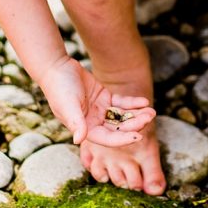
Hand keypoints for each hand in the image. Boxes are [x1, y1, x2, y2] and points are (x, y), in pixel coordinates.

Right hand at [38, 57, 154, 146]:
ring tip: (151, 111)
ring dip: (136, 115)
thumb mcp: (68, 105)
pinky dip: (132, 103)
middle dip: (134, 124)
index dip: (123, 139)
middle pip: (118, 128)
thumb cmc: (59, 87)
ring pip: (122, 117)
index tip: (139, 136)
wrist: (56, 67)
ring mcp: (99, 110)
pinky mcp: (103, 98)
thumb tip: (78, 140)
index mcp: (85, 128)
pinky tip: (143, 102)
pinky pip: (121, 103)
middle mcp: (93, 122)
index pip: (107, 139)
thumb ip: (75, 122)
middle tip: (150, 117)